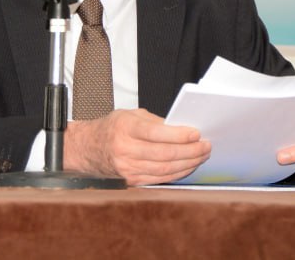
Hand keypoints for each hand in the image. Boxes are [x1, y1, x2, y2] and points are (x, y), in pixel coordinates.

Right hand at [64, 108, 210, 185]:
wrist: (89, 148)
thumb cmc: (113, 128)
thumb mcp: (131, 115)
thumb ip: (156, 122)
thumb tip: (182, 129)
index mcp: (125, 128)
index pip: (156, 133)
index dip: (179, 135)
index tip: (196, 133)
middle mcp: (125, 149)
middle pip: (164, 154)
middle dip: (190, 151)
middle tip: (205, 146)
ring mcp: (128, 168)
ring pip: (164, 169)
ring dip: (188, 164)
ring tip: (202, 156)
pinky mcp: (132, 180)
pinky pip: (160, 179)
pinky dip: (177, 173)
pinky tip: (188, 167)